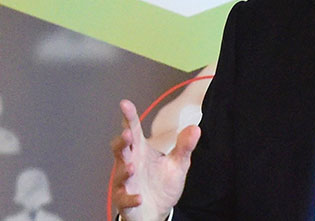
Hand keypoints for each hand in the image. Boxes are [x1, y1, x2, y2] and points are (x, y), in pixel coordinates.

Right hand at [111, 99, 200, 220]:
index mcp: (141, 150)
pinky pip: (124, 199)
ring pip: (119, 173)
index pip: (133, 129)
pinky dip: (130, 198)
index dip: (128, 117)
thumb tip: (195, 128)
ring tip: (133, 167)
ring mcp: (125, 182)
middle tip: (128, 134)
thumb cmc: (161, 185)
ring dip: (125, 169)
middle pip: (120, 149)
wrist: (156, 212)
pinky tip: (139, 197)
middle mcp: (130, 163)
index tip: (125, 104)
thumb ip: (184, 146)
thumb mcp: (177, 163)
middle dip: (122, 141)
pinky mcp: (125, 200)